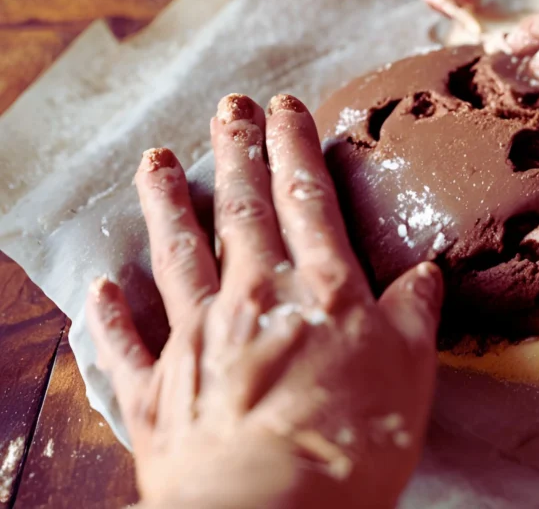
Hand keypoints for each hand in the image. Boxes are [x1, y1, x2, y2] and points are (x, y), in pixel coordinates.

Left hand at [86, 94, 443, 507]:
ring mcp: (197, 340)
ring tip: (156, 161)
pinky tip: (101, 287)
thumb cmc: (350, 441)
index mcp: (319, 290)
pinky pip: (129, 342)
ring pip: (177, 256)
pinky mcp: (156, 391)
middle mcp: (252, 298)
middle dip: (236, 154)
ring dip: (167, 206)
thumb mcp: (410, 373)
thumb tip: (427, 271)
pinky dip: (113, 314)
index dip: (294, 149)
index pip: (306, 200)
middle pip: (241, 212)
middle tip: (227, 106)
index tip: (284, 107)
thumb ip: (413, 315)